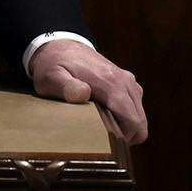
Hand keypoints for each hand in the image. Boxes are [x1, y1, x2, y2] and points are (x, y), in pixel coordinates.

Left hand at [30, 40, 147, 144]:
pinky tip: (105, 117)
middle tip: (101, 142)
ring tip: (101, 129)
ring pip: (139, 115)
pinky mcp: (126, 81)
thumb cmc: (54, 64)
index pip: (133, 121)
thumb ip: (66, 87)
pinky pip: (135, 106)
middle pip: (140, 122)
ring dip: (126, 127)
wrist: (59, 44)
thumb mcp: (52, 77)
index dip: (124, 140)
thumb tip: (83, 94)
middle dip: (126, 137)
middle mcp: (124, 81)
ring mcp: (128, 80)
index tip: (105, 146)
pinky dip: (126, 117)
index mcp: (110, 83)